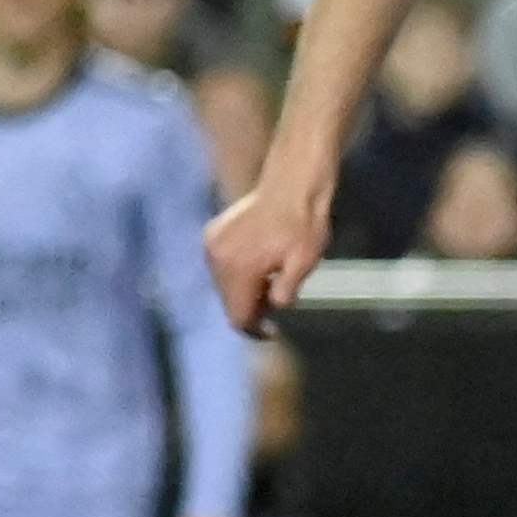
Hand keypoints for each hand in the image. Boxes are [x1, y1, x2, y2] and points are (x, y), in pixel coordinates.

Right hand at [206, 177, 332, 336]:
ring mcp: (212, 245)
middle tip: (275, 303)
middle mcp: (218, 258)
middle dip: (250, 308)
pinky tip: (258, 265)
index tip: (273, 331)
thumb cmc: (304, 226)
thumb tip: (273, 307)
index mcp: (239, 268)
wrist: (292, 185)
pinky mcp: (213, 234)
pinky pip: (220, 267)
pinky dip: (236, 273)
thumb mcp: (304, 264)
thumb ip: (285, 291)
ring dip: (243, 290)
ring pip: (223, 285)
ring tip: (269, 280)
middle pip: (228, 302)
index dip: (255, 330)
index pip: (237, 316)